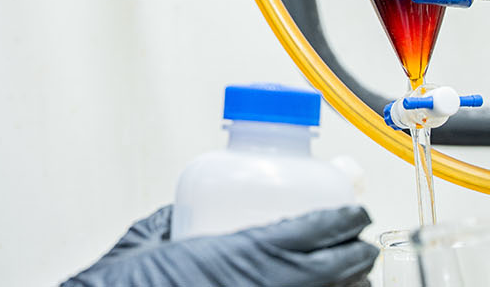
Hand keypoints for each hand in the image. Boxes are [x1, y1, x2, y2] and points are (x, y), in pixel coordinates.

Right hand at [63, 205, 377, 286]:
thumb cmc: (131, 283)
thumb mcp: (153, 239)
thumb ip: (175, 222)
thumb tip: (180, 217)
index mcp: (251, 250)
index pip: (322, 227)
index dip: (348, 217)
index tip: (353, 211)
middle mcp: (274, 284)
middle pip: (345, 266)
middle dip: (358, 254)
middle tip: (357, 244)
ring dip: (350, 284)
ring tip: (350, 278)